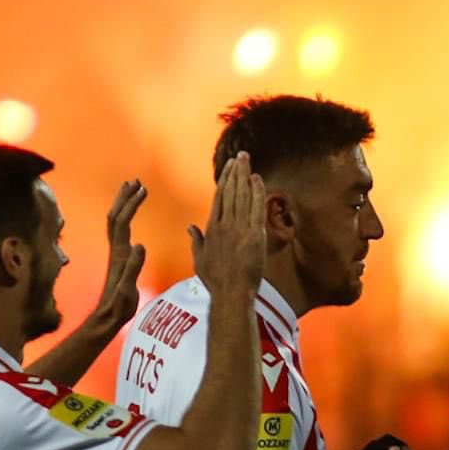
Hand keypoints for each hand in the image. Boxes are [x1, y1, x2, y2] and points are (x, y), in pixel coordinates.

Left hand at [86, 179, 147, 330]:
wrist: (106, 317)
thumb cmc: (119, 306)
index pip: (123, 222)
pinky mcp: (118, 258)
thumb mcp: (127, 289)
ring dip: (123, 204)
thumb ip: (133, 268)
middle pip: (115, 216)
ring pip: (115, 222)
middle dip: (125, 197)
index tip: (143, 190)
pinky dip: (124, 217)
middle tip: (136, 181)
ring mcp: (116, 253)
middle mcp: (116, 249)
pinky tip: (129, 216)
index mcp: (120, 253)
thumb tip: (141, 244)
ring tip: (132, 190)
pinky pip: (119, 231)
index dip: (131, 204)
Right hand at [190, 152, 266, 295]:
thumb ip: (197, 241)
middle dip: (235, 171)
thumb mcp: (200, 259)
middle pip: (230, 191)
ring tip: (247, 160)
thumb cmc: (216, 280)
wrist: (231, 293)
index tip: (228, 167)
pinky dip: (257, 192)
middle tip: (240, 156)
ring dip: (244, 175)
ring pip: (241, 196)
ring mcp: (239, 229)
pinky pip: (256, 208)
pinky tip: (257, 179)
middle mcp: (224, 224)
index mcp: (212, 228)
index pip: (219, 198)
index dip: (224, 180)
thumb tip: (191, 228)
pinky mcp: (254, 235)